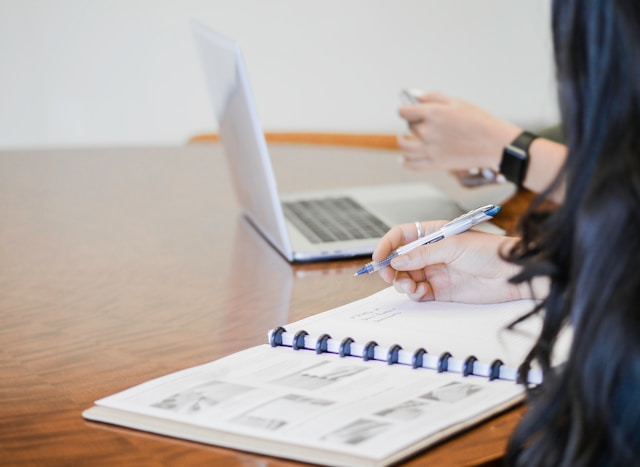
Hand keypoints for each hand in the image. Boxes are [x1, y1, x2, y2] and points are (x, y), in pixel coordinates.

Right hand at [373, 220, 529, 302]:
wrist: (513, 274)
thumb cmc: (490, 251)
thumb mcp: (452, 246)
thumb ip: (422, 254)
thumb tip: (397, 260)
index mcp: (433, 234)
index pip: (401, 236)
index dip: (387, 245)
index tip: (378, 257)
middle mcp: (432, 253)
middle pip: (400, 259)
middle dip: (391, 268)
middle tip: (388, 276)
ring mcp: (435, 271)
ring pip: (406, 277)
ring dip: (401, 282)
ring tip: (408, 286)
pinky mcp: (441, 290)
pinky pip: (418, 292)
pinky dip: (414, 293)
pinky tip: (419, 292)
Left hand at [397, 93, 521, 170]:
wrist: (495, 143)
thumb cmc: (479, 121)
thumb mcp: (456, 102)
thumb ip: (433, 97)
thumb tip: (415, 96)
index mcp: (432, 113)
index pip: (404, 111)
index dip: (405, 109)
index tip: (407, 110)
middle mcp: (428, 131)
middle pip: (409, 126)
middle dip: (413, 123)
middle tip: (421, 123)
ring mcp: (430, 149)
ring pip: (404, 147)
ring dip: (403, 141)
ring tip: (405, 139)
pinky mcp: (435, 164)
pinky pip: (412, 165)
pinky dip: (405, 162)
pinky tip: (404, 158)